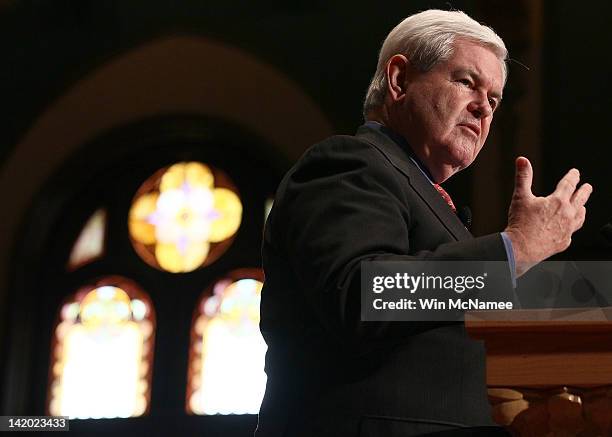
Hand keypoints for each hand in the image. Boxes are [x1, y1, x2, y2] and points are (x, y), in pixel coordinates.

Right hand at [504, 157, 592, 275]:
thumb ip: (523, 177)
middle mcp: (567, 215)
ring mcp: (567, 229)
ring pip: (580, 217)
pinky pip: (572, 233)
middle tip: (587, 187)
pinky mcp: (563, 242)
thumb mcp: (520, 197)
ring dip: (582, 209)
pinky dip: (572, 228)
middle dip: (585, 191)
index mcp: (557, 202)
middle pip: (581, 199)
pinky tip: (569, 228)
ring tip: (583, 208)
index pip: (569, 184)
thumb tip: (522, 161)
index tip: (575, 173)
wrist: (520, 249)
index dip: (573, 176)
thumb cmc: (520, 225)